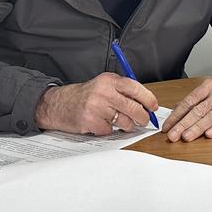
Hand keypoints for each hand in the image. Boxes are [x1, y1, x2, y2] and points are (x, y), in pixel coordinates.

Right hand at [34, 72, 159, 134]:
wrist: (58, 104)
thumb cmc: (84, 96)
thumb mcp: (103, 85)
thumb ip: (122, 90)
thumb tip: (145, 103)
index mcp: (109, 80)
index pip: (135, 88)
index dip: (148, 99)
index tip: (153, 107)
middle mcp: (103, 92)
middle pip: (133, 108)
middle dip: (142, 117)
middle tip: (143, 120)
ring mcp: (96, 107)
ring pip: (124, 122)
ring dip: (126, 126)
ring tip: (118, 122)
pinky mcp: (91, 122)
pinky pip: (110, 131)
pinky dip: (108, 130)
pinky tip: (100, 124)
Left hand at [163, 62, 211, 141]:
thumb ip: (196, 97)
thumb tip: (177, 107)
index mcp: (208, 87)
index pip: (189, 102)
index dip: (177, 115)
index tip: (167, 126)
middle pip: (197, 110)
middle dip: (183, 124)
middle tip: (172, 135)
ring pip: (211, 117)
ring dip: (198, 128)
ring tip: (186, 137)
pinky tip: (209, 135)